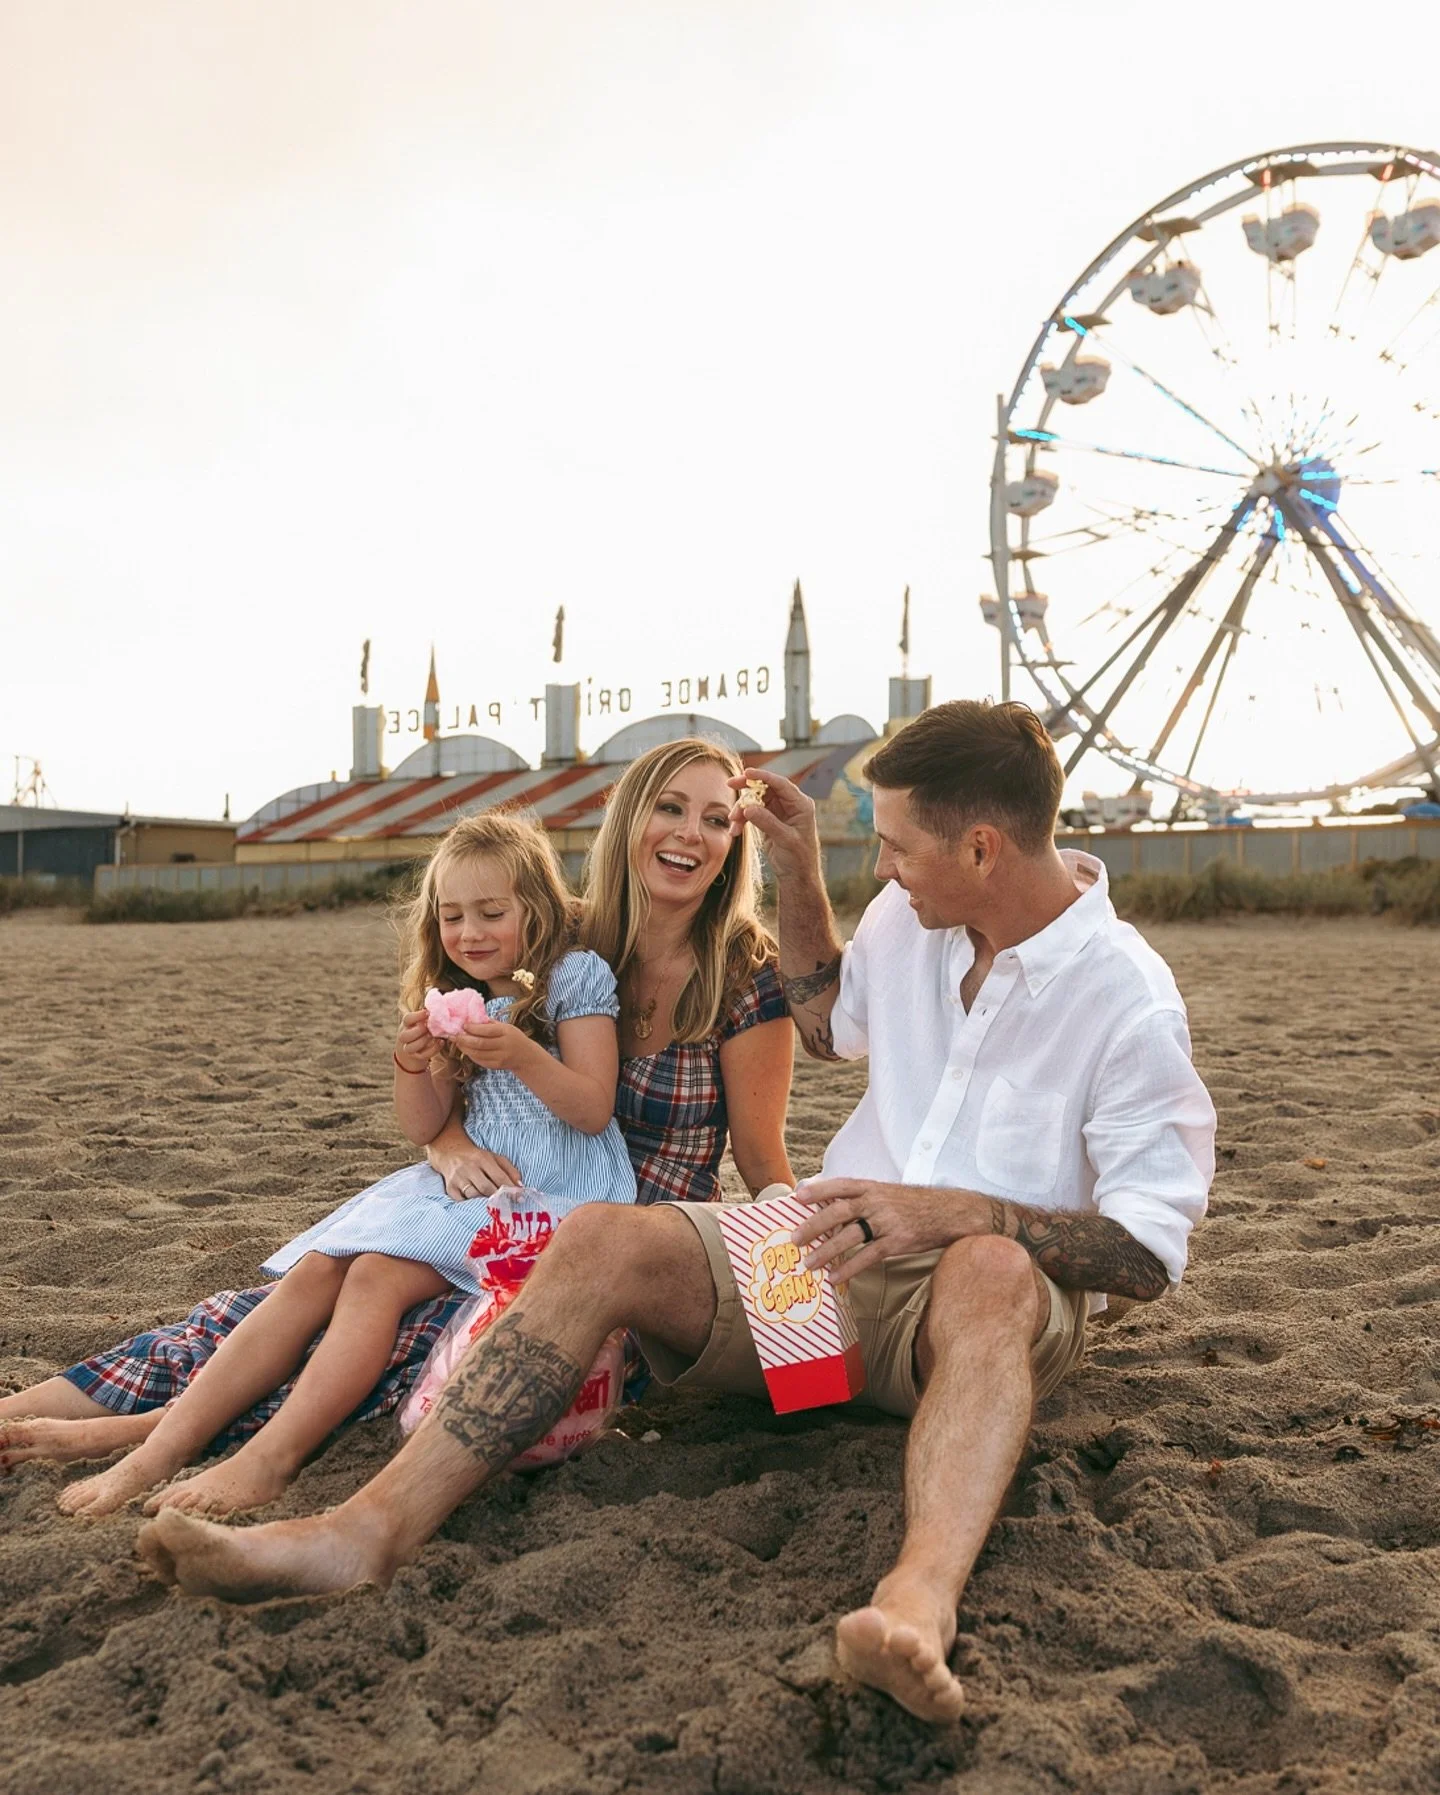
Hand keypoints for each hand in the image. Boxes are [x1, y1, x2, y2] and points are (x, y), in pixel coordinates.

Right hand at [395, 1010, 437, 1072]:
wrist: (412, 1050)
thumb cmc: (420, 1030)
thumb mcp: (420, 1022)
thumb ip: (426, 1017)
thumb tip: (439, 1006)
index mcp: (406, 1024)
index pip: (407, 1019)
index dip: (417, 1016)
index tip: (428, 1013)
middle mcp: (404, 1036)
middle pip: (405, 1035)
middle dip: (419, 1031)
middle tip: (430, 1027)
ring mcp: (408, 1048)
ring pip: (410, 1047)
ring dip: (423, 1041)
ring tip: (434, 1035)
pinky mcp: (415, 1057)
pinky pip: (422, 1056)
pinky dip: (433, 1050)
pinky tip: (441, 1042)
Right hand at [426, 1139, 522, 1199]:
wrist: (450, 1153)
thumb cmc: (477, 1158)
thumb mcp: (495, 1158)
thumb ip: (510, 1170)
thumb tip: (520, 1187)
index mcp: (483, 1159)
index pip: (499, 1176)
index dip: (511, 1189)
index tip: (520, 1199)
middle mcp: (469, 1168)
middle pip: (486, 1187)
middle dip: (498, 1198)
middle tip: (507, 1205)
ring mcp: (458, 1178)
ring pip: (473, 1195)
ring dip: (484, 1202)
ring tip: (492, 1205)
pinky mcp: (450, 1188)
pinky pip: (461, 1201)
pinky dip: (469, 1205)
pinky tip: (476, 1205)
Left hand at [454, 1020, 539, 1073]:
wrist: (526, 1057)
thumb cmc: (513, 1038)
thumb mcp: (506, 1027)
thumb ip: (490, 1023)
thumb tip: (471, 1018)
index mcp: (506, 1032)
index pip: (486, 1030)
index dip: (472, 1028)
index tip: (463, 1025)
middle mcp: (504, 1045)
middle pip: (480, 1043)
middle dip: (464, 1039)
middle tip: (454, 1035)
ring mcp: (500, 1057)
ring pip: (477, 1054)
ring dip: (465, 1048)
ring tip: (457, 1042)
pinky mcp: (496, 1066)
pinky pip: (480, 1061)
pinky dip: (471, 1055)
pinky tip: (466, 1050)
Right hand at [726, 767, 821, 881]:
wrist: (796, 876)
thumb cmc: (799, 858)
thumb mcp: (785, 840)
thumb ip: (768, 822)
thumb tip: (749, 808)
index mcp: (801, 805)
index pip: (781, 784)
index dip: (763, 776)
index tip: (747, 773)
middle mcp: (790, 805)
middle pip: (766, 788)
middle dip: (747, 787)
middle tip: (730, 784)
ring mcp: (778, 811)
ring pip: (755, 800)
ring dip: (742, 809)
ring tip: (732, 823)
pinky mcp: (768, 820)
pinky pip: (751, 813)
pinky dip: (742, 820)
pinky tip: (735, 831)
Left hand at [791, 1177, 973, 1282]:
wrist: (949, 1213)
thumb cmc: (914, 1204)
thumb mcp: (887, 1193)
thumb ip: (862, 1199)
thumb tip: (832, 1210)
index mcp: (872, 1187)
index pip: (840, 1186)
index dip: (818, 1190)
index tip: (797, 1197)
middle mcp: (877, 1202)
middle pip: (839, 1211)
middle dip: (814, 1225)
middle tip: (795, 1239)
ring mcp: (886, 1221)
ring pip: (849, 1235)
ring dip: (826, 1250)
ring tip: (809, 1263)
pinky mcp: (897, 1241)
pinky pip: (867, 1256)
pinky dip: (849, 1267)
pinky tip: (835, 1277)